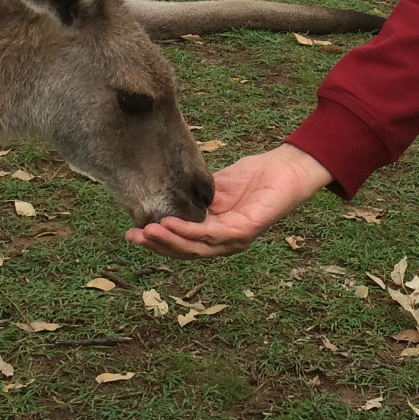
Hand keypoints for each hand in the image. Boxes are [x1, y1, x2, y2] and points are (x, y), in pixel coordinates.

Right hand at [126, 144, 332, 258]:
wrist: (285, 167)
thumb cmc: (254, 176)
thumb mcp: (215, 186)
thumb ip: (195, 196)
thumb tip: (164, 195)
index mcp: (215, 232)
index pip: (182, 244)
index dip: (158, 242)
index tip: (132, 233)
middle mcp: (224, 242)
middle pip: (186, 252)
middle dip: (158, 246)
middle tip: (133, 237)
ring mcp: (235, 239)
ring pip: (197, 248)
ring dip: (170, 242)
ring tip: (148, 232)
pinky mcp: (246, 230)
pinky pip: (213, 235)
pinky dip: (190, 231)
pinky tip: (171, 223)